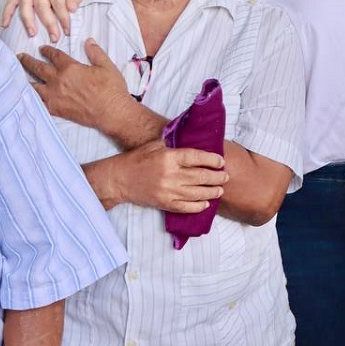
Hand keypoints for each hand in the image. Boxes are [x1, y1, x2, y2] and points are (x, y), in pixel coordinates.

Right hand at [1, 0, 91, 40]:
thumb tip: (71, 9)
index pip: (58, 3)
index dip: (63, 18)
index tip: (67, 31)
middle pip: (41, 6)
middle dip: (48, 24)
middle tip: (54, 38)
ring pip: (26, 5)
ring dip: (28, 21)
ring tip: (32, 34)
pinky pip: (12, 1)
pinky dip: (7, 13)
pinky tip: (5, 24)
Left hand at [18, 38, 133, 129]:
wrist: (111, 112)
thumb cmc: (111, 89)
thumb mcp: (107, 66)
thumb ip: (96, 53)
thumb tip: (89, 41)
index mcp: (70, 68)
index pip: (54, 55)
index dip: (47, 50)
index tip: (42, 48)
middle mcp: (58, 80)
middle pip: (38, 68)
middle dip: (28, 61)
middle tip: (20, 56)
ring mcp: (54, 95)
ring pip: (34, 85)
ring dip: (26, 78)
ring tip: (18, 75)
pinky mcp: (55, 109)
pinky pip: (38, 102)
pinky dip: (31, 98)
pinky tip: (26, 96)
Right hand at [95, 141, 227, 212]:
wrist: (118, 179)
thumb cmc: (137, 159)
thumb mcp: (155, 145)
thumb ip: (174, 144)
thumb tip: (193, 138)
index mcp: (169, 157)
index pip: (197, 158)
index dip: (212, 160)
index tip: (221, 161)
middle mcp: (170, 175)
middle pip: (200, 177)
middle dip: (216, 177)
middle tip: (225, 176)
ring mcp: (167, 191)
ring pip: (196, 193)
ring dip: (211, 192)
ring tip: (220, 190)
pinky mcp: (163, 203)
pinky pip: (185, 207)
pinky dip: (197, 206)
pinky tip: (205, 204)